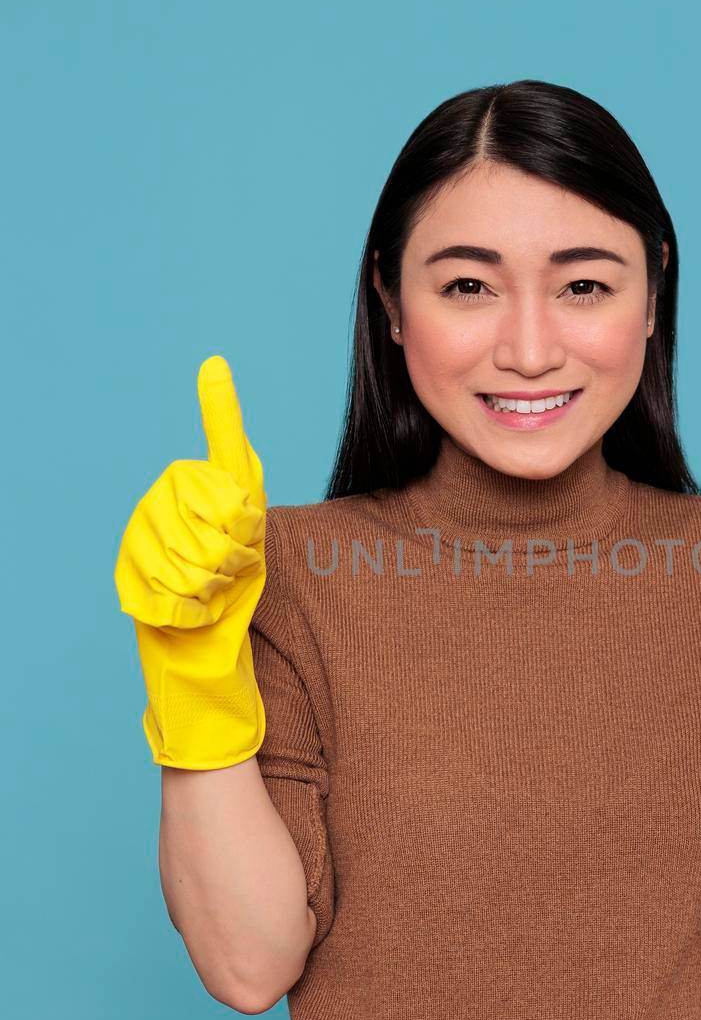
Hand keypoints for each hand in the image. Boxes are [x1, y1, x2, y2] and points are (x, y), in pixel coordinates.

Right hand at [114, 355, 268, 768]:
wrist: (199, 653)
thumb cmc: (231, 599)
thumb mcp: (252, 551)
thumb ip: (244, 516)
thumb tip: (240, 491)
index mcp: (198, 493)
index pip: (217, 447)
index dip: (220, 409)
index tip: (216, 366)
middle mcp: (161, 505)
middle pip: (214, 512)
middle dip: (234, 551)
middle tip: (231, 574)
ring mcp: (140, 537)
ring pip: (194, 550)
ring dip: (215, 581)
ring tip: (211, 593)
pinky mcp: (129, 574)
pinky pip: (173, 583)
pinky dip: (193, 607)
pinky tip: (193, 612)